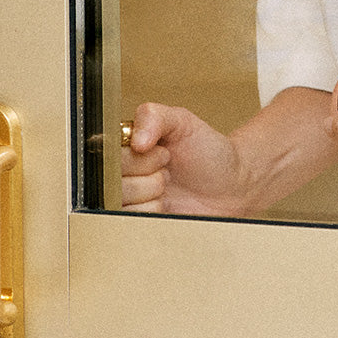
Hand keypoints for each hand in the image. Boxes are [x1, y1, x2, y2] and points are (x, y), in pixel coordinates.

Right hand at [121, 102, 250, 215]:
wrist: (230, 186)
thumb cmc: (207, 151)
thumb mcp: (183, 122)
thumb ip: (155, 117)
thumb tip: (135, 141)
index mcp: (125, 143)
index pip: (107, 151)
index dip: (137, 155)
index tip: (163, 152)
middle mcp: (121, 170)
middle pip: (111, 177)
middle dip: (148, 171)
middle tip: (168, 165)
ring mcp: (127, 197)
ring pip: (119, 199)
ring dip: (151, 191)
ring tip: (168, 183)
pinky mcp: (136, 220)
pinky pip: (130, 218)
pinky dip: (153, 209)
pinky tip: (167, 202)